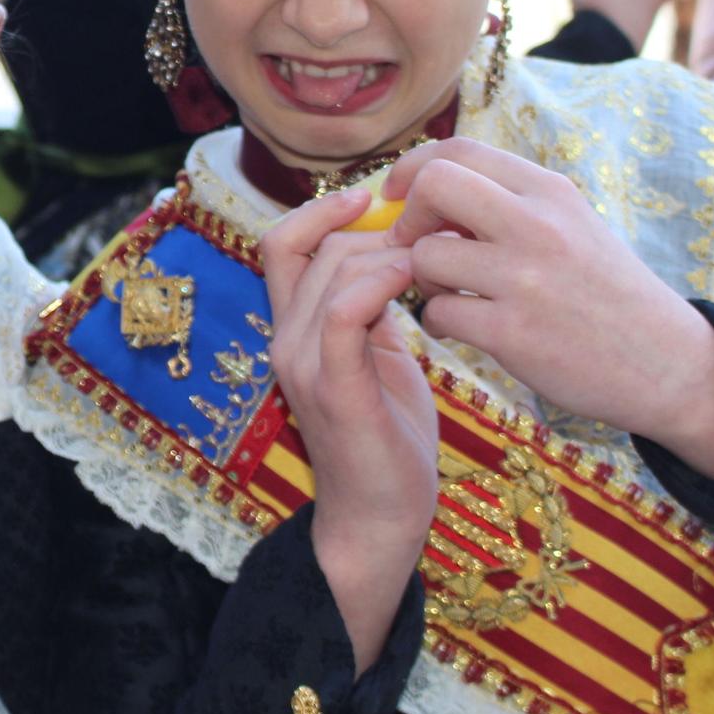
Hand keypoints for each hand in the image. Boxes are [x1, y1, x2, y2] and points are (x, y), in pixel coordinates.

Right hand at [260, 190, 438, 672]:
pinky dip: (378, 283)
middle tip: (427, 235)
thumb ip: (372, 310)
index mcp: (292, 329)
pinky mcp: (334, 388)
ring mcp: (304, 364)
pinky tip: (412, 281)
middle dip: (372, 229)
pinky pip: (343, 312)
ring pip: (331, 271)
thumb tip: (397, 252)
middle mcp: (285, 339)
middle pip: (312, 248)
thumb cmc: (388, 437)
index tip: (372, 196)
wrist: (380, 517)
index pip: (283, 242)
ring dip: (387, 252)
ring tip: (431, 260)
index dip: (321, 209)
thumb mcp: (377, 357)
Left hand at [385, 138, 713, 485]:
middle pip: (435, 184)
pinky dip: (439, 323)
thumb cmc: (606, 292)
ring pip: (425, 256)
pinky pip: (438, 314)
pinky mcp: (513, 333)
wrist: (669, 363)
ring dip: (423, 279)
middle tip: (412, 242)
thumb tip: (429, 186)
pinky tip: (465, 329)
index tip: (400, 195)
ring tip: (452, 294)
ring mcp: (524, 279)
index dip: (413, 168)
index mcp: (550, 191)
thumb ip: (510, 203)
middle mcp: (538, 225)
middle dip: (408, 214)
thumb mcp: (571, 225)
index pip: (460, 150)